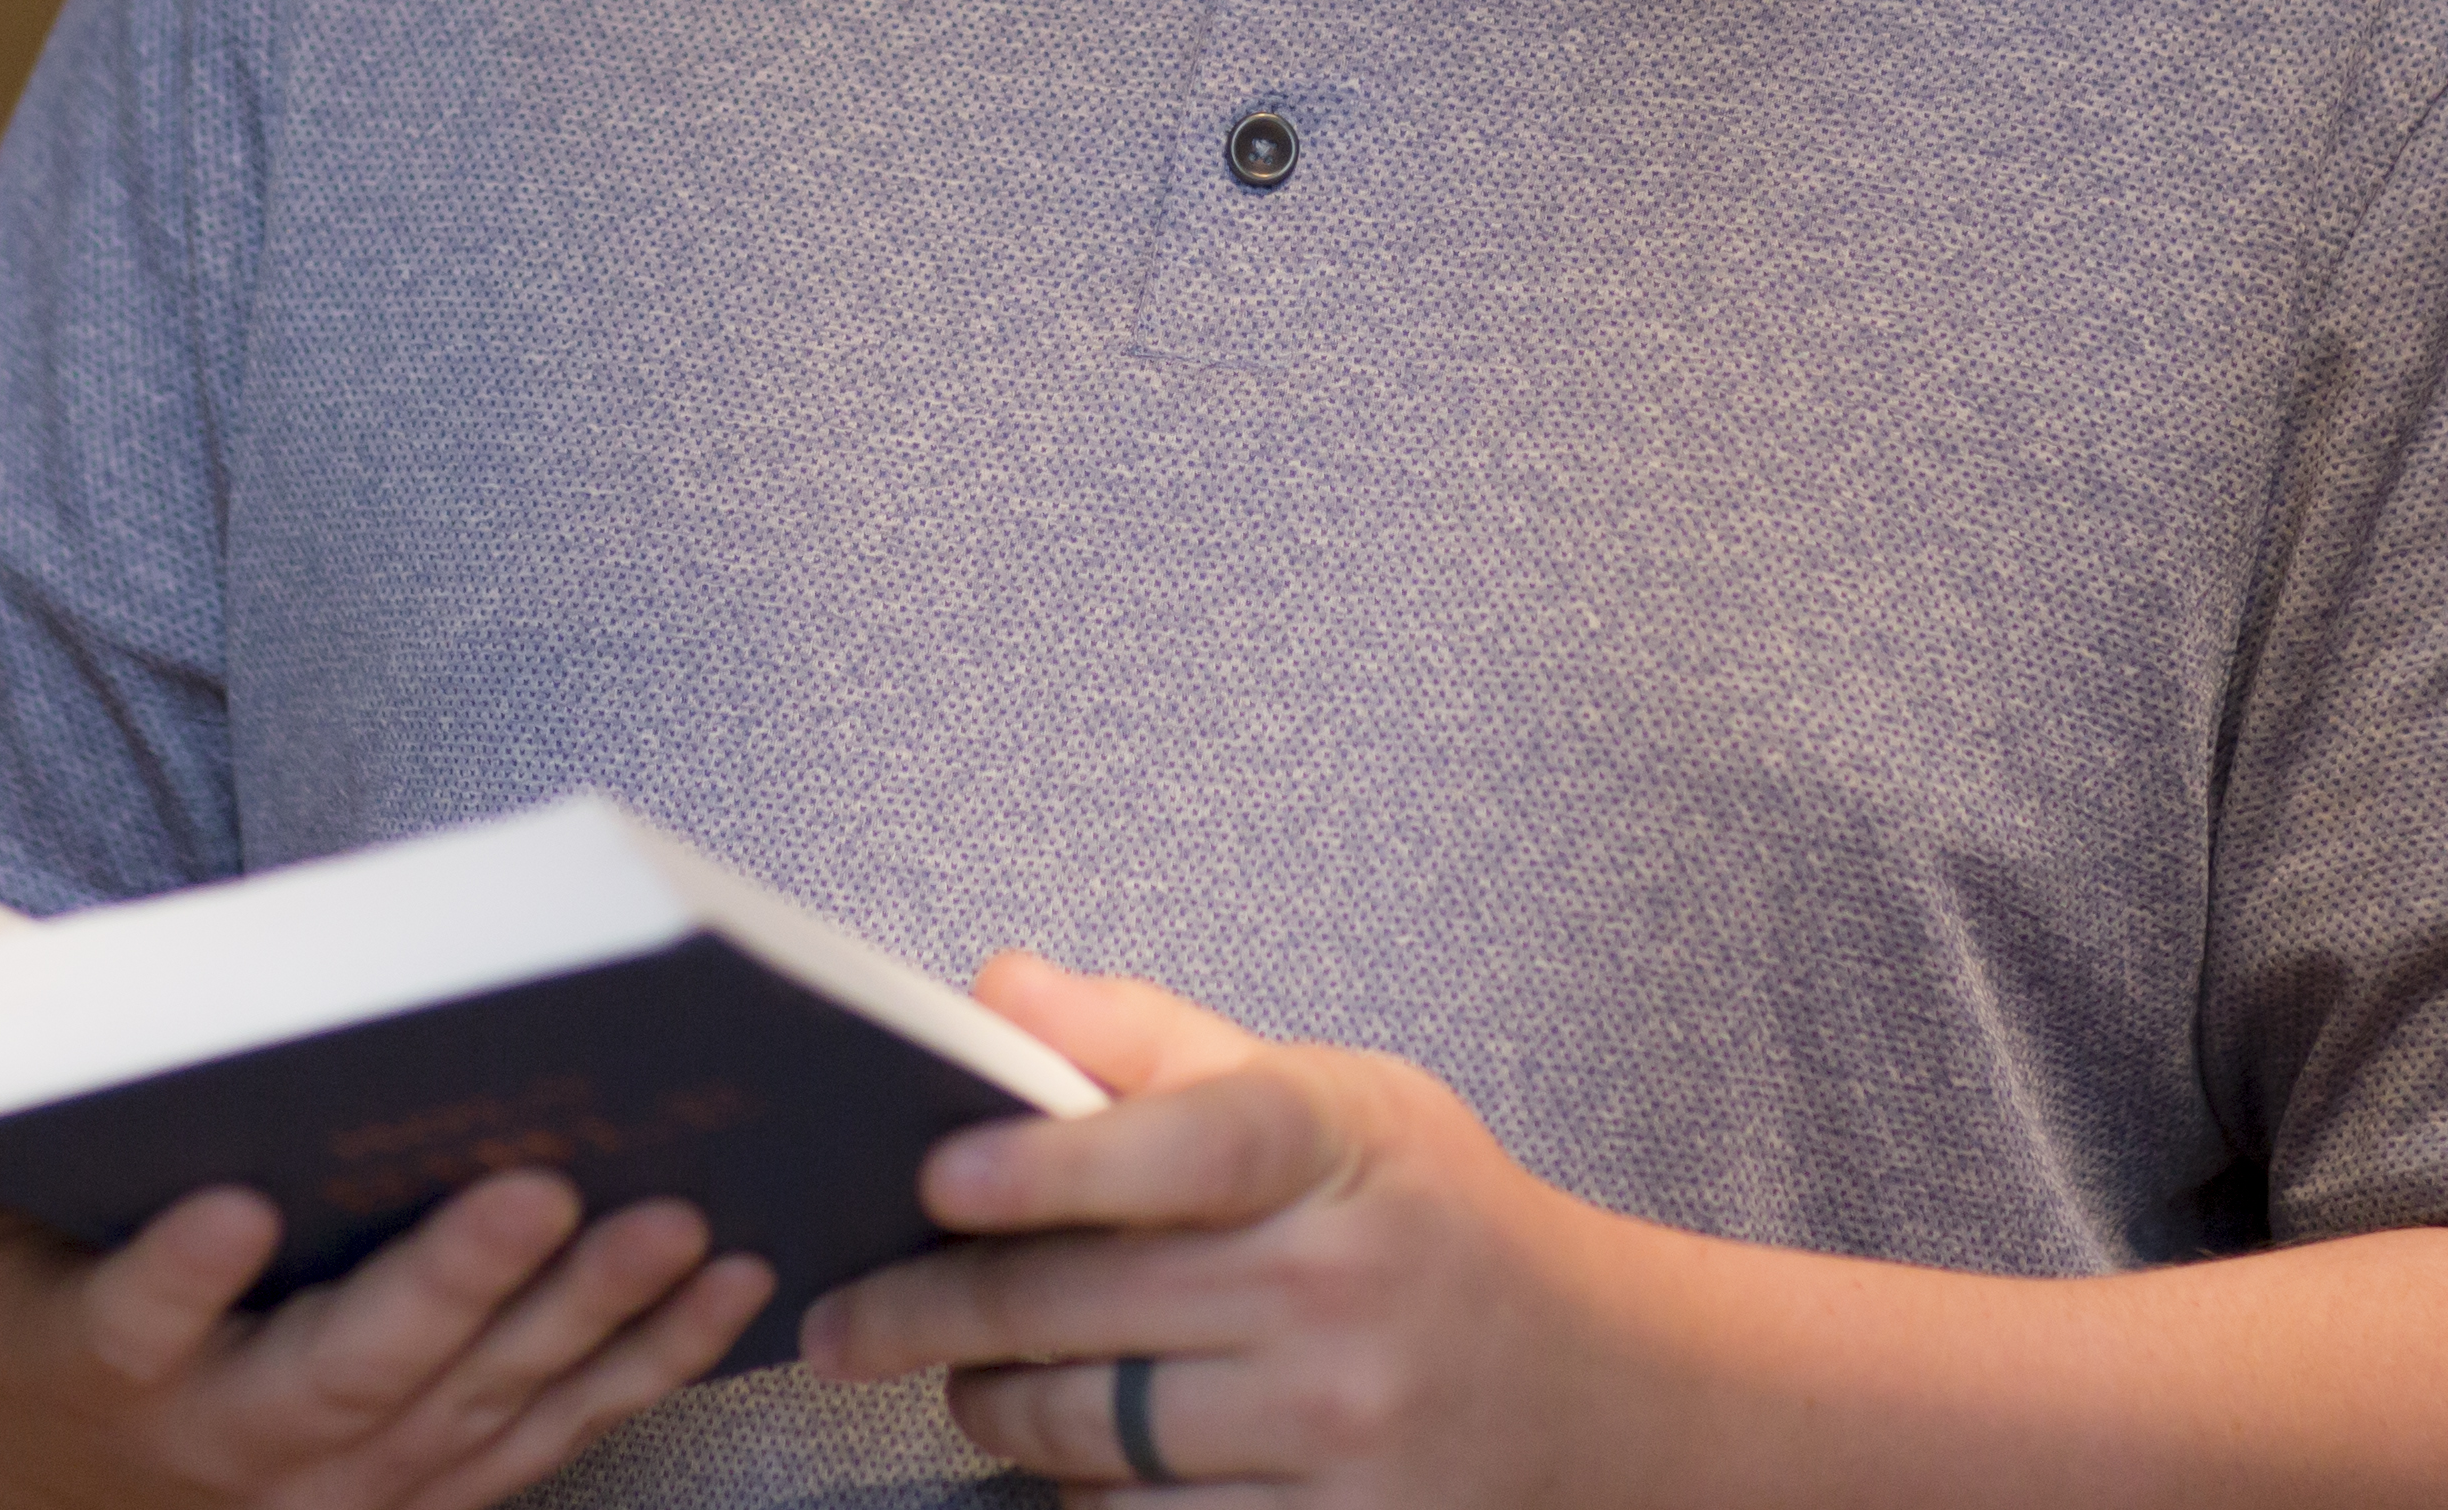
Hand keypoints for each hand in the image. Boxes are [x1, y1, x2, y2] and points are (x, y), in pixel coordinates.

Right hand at [0, 1107, 775, 1509]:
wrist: (74, 1438)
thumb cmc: (27, 1259)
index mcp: (95, 1363)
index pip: (128, 1328)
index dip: (175, 1278)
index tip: (230, 1203)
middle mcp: (230, 1449)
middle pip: (347, 1378)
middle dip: (452, 1286)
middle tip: (542, 1179)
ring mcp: (351, 1483)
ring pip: (480, 1411)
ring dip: (587, 1319)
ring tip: (685, 1213)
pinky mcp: (444, 1482)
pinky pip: (559, 1430)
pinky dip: (651, 1359)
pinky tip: (738, 1271)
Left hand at [798, 954, 1660, 1506]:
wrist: (1598, 1384)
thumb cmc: (1425, 1212)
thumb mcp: (1329, 1094)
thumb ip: (1150, 1041)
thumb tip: (989, 988)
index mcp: (1340, 1142)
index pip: (1182, 1141)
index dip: (1048, 1160)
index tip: (935, 1177)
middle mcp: (1347, 1286)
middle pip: (1086, 1304)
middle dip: (934, 1311)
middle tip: (849, 1315)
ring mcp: (1347, 1427)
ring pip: (1092, 1429)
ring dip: (995, 1407)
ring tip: (964, 1376)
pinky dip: (1084, 1492)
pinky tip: (1069, 1453)